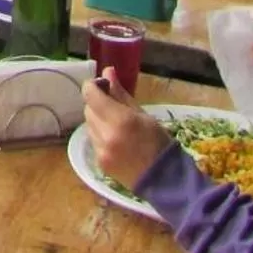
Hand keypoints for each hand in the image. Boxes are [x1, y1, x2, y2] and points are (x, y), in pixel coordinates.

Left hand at [84, 70, 172, 188]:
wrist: (164, 180)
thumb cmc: (159, 143)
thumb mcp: (144, 115)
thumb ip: (121, 94)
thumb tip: (107, 71)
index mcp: (120, 119)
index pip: (90, 94)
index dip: (92, 86)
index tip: (102, 85)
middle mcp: (106, 135)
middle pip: (88, 109)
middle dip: (97, 103)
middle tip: (113, 105)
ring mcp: (101, 150)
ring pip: (89, 125)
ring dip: (98, 120)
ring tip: (117, 125)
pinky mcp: (99, 162)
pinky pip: (93, 140)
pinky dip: (100, 135)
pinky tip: (116, 139)